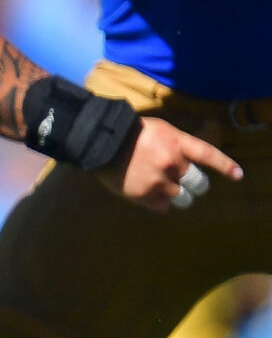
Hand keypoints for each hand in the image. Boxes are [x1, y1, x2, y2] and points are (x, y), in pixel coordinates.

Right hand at [102, 114, 243, 211]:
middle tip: (188, 184)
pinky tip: (152, 195)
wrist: (100, 142)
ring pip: (182, 198)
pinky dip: (160, 203)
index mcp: (177, 143)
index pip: (208, 155)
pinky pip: (163, 207)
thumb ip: (178, 144)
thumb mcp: (160, 130)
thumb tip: (191, 161)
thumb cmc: (130, 133)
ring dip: (179, 196)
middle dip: (196, 186)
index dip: (225, 166)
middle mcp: (172, 163)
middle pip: (199, 184)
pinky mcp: (143, 195)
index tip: (238, 175)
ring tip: (168, 191)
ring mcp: (158, 181)